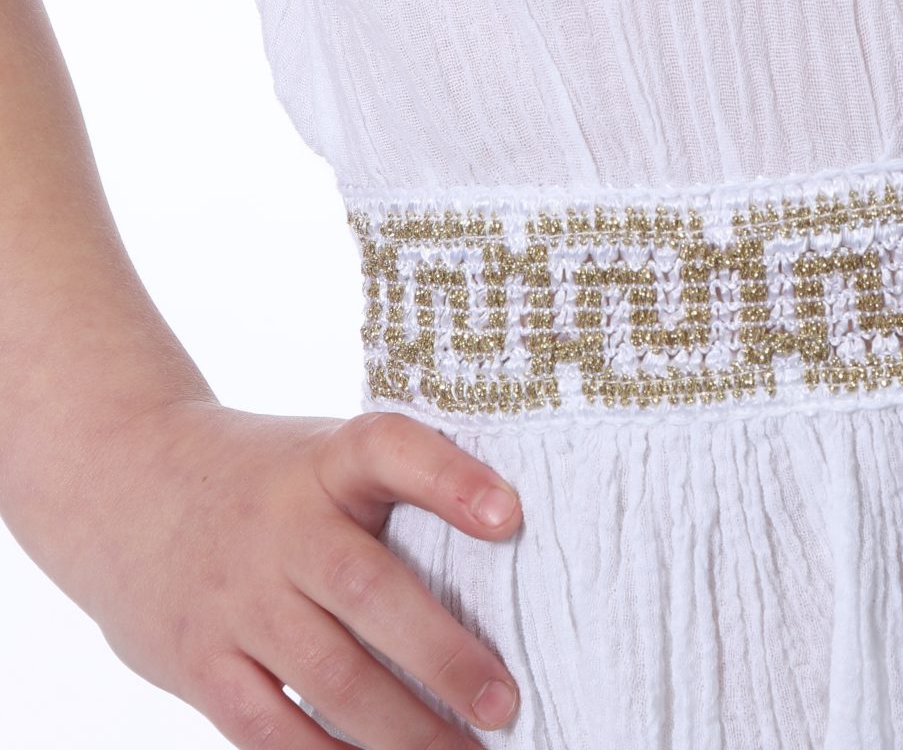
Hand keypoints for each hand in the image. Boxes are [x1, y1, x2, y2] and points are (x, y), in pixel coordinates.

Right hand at [70, 395, 524, 743]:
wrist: (124, 482)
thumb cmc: (265, 480)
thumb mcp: (321, 455)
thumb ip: (392, 491)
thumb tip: (509, 540)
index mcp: (323, 462)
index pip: (389, 448)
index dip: (452, 478)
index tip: (511, 513)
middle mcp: (280, 527)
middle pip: (367, 590)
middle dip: (443, 656)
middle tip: (505, 704)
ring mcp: (236, 598)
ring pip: (327, 676)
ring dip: (401, 730)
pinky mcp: (199, 661)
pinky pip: (267, 727)